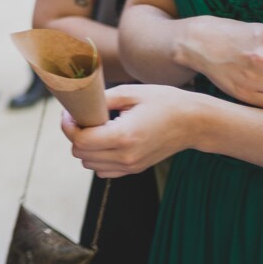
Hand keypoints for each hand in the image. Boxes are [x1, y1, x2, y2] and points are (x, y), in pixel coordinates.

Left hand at [61, 84, 211, 176]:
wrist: (195, 122)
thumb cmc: (164, 102)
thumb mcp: (130, 93)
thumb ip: (101, 100)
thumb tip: (78, 101)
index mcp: (124, 136)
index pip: (80, 140)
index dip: (68, 125)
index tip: (69, 112)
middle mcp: (126, 156)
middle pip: (81, 153)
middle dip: (75, 134)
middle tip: (81, 116)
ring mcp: (131, 166)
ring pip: (89, 164)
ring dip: (85, 146)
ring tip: (94, 127)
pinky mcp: (135, 169)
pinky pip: (103, 170)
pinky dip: (97, 157)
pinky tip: (105, 139)